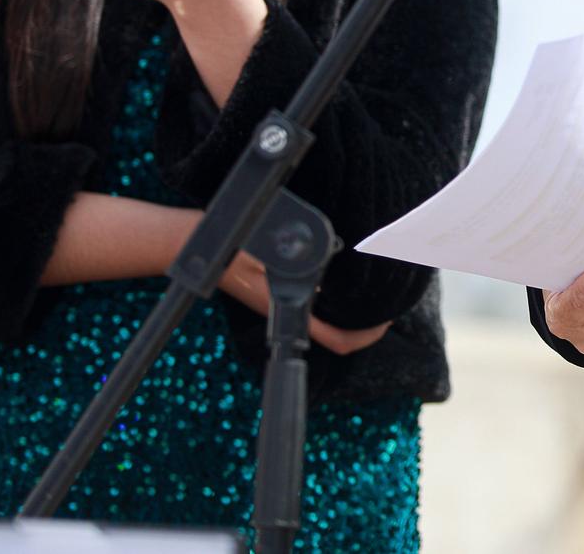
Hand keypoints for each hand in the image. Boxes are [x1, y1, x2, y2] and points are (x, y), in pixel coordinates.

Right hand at [218, 250, 389, 356]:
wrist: (191, 245)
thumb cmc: (226, 247)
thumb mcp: (263, 250)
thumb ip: (293, 257)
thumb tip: (331, 255)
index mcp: (286, 308)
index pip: (337, 339)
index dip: (368, 335)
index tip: (388, 320)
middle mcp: (286, 311)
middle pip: (338, 332)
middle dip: (367, 321)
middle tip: (392, 297)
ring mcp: (280, 303)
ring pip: (327, 319)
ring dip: (351, 308)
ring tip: (376, 284)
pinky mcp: (275, 292)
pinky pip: (313, 303)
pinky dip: (333, 296)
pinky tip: (344, 274)